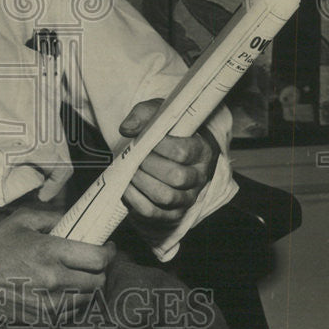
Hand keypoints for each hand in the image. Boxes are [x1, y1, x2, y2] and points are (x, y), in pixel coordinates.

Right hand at [0, 207, 115, 318]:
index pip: (97, 258)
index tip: (107, 247)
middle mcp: (53, 279)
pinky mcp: (41, 317)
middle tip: (94, 262)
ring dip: (87, 286)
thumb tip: (74, 219)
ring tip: (78, 275)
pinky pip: (70, 311)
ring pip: (87, 298)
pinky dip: (73, 300)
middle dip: (100, 270)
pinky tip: (63, 289)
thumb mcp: (21, 220)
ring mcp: (48, 302)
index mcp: (50, 251)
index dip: (108, 252)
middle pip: (97, 281)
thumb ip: (51, 217)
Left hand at [119, 99, 216, 228]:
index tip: (143, 138)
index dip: (159, 146)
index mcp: (202, 151)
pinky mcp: (172, 213)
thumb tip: (128, 128)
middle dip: (148, 165)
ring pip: (166, 197)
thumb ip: (143, 115)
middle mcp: (199, 176)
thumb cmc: (166, 132)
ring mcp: (187, 197)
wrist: (166, 152)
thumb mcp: (158, 115)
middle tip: (134, 155)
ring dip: (141, 182)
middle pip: (176, 177)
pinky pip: (153, 212)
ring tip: (129, 169)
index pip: (183, 152)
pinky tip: (127, 186)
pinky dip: (135, 200)